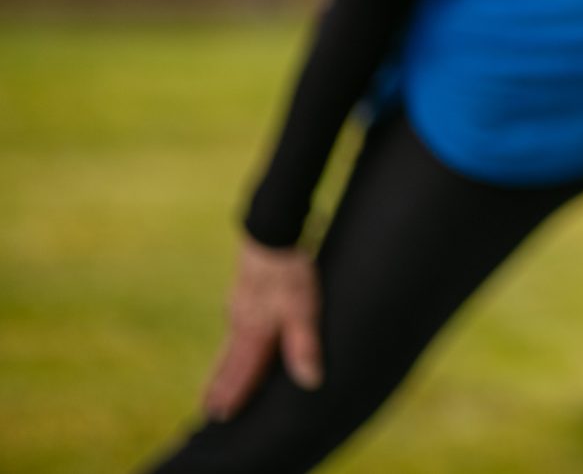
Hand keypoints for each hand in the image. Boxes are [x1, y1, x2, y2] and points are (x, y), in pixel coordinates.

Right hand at [202, 237, 322, 420]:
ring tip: (214, 380)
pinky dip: (231, 342)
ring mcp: (240, 306)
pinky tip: (236, 336)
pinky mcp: (244, 291)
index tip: (220, 416)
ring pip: (229, 344)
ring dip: (221, 366)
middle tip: (206, 409)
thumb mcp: (304, 309)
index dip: (234, 394)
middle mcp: (241, 323)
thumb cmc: (289, 272)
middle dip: (218, 386)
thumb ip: (305, 345)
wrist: (271, 233)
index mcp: (254, 333)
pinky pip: (235, 326)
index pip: (242, 372)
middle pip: (228, 362)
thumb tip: (310, 382)